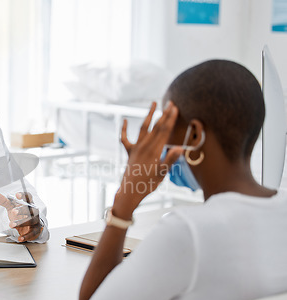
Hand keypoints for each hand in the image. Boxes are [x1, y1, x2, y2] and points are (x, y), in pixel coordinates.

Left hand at [0, 192, 42, 241]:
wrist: (29, 228)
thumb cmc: (21, 215)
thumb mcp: (12, 207)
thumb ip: (4, 201)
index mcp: (28, 203)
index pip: (28, 197)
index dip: (24, 195)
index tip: (17, 195)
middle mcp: (33, 211)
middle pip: (30, 209)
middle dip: (22, 210)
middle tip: (13, 211)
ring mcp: (35, 221)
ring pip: (31, 221)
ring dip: (21, 223)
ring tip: (11, 225)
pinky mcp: (35, 231)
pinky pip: (32, 233)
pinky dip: (26, 236)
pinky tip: (20, 238)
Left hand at [113, 102, 182, 218]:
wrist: (130, 191)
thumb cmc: (148, 184)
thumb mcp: (162, 174)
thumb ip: (170, 160)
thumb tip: (180, 148)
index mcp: (154, 151)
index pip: (164, 131)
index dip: (170, 119)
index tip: (175, 109)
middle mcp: (144, 146)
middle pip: (156, 127)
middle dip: (164, 115)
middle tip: (171, 103)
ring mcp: (136, 148)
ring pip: (143, 128)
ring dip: (149, 115)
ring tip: (153, 103)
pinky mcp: (129, 152)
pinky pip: (125, 139)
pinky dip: (124, 129)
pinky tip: (125, 120)